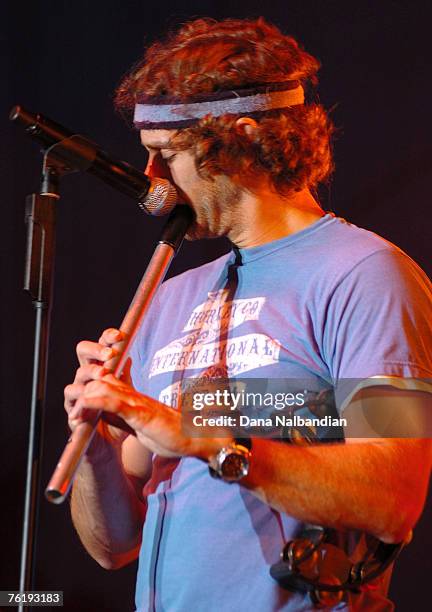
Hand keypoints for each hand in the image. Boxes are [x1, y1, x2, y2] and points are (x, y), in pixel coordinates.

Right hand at [64, 328, 132, 446]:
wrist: (111, 442)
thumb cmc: (118, 415)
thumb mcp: (125, 394)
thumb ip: (124, 376)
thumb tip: (129, 357)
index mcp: (101, 367)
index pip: (101, 346)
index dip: (107, 338)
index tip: (119, 336)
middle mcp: (88, 376)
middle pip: (83, 351)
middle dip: (96, 349)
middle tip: (109, 354)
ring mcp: (79, 390)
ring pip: (79, 373)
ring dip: (91, 372)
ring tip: (103, 374)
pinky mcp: (73, 407)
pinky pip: (72, 396)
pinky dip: (80, 395)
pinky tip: (89, 395)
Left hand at [72, 374, 233, 460]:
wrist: (196, 437)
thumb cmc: (172, 435)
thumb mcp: (141, 428)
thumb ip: (123, 420)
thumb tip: (103, 417)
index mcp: (132, 399)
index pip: (105, 384)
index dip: (88, 389)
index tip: (76, 406)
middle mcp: (132, 395)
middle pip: (100, 380)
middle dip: (81, 390)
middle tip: (71, 410)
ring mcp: (136, 402)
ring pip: (102, 386)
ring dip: (83, 397)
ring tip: (73, 413)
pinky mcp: (139, 412)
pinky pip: (112, 401)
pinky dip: (93, 403)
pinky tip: (82, 409)